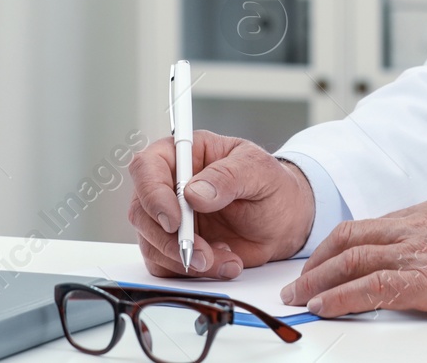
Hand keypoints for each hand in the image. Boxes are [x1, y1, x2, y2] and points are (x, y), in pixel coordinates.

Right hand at [127, 131, 315, 278]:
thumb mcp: (259, 171)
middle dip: (170, 240)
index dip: (152, 194)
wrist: (284, 221)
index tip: (174, 220)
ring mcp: (170, 218)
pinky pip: (165, 266)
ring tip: (226, 258)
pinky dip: (192, 272)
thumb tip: (193, 192)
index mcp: (185, 154)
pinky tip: (224, 262)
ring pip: (151, 244)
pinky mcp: (174, 247)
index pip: (147, 167)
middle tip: (203, 253)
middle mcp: (170, 185)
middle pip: (142, 212)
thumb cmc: (271, 186)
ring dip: (185, 260)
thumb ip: (228, 176)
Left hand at [278, 196, 426, 320]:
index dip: (339, 244)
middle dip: (318, 260)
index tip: (323, 261)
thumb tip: (419, 259)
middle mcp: (421, 224)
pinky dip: (340, 297)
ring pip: (353, 258)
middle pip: (352, 236)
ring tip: (299, 297)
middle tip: (297, 282)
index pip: (372, 224)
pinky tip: (324, 307)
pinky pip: (371, 287)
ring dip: (318, 280)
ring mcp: (424, 249)